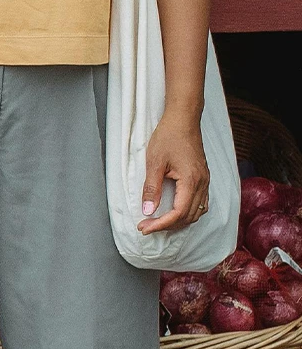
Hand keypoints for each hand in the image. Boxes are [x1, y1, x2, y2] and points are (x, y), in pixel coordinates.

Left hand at [139, 113, 209, 233]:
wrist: (183, 120)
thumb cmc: (168, 137)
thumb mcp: (154, 163)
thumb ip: (151, 189)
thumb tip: (148, 211)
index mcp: (191, 181)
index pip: (178, 213)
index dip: (160, 224)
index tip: (144, 227)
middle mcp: (202, 183)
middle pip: (188, 216)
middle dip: (167, 226)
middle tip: (146, 227)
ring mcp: (205, 181)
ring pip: (197, 212)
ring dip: (178, 221)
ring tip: (158, 222)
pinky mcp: (203, 177)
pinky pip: (201, 203)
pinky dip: (187, 212)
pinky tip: (174, 212)